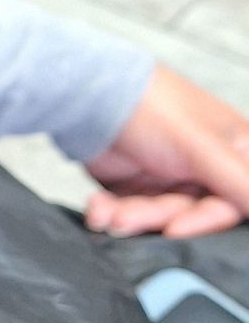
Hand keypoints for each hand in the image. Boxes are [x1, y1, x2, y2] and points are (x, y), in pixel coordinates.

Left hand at [82, 65, 248, 237]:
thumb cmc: (152, 105)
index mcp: (235, 153)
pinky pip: (129, 212)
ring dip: (128, 216)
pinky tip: (97, 209)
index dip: (204, 220)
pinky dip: (110, 212)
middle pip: (190, 214)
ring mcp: (170, 178)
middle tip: (126, 217)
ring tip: (108, 213)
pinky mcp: (137, 187)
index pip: (233, 203)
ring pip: (157, 216)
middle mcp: (205, 168)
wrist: (89, 94)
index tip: (175, 229)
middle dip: (154, 217)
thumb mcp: (204, 147)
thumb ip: (242, 184)